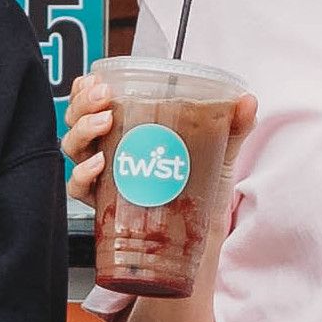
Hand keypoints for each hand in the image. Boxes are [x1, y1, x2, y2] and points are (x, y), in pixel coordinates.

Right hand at [62, 77, 256, 206]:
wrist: (200, 242)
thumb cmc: (201, 193)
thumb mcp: (218, 153)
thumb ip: (232, 126)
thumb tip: (247, 100)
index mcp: (128, 130)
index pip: (94, 101)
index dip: (86, 87)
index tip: (97, 79)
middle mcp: (108, 152)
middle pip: (77, 120)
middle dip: (83, 104)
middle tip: (103, 98)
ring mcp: (103, 179)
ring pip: (73, 148)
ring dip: (82, 130)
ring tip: (103, 123)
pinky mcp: (104, 206)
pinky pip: (79, 188)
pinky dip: (83, 174)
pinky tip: (98, 165)